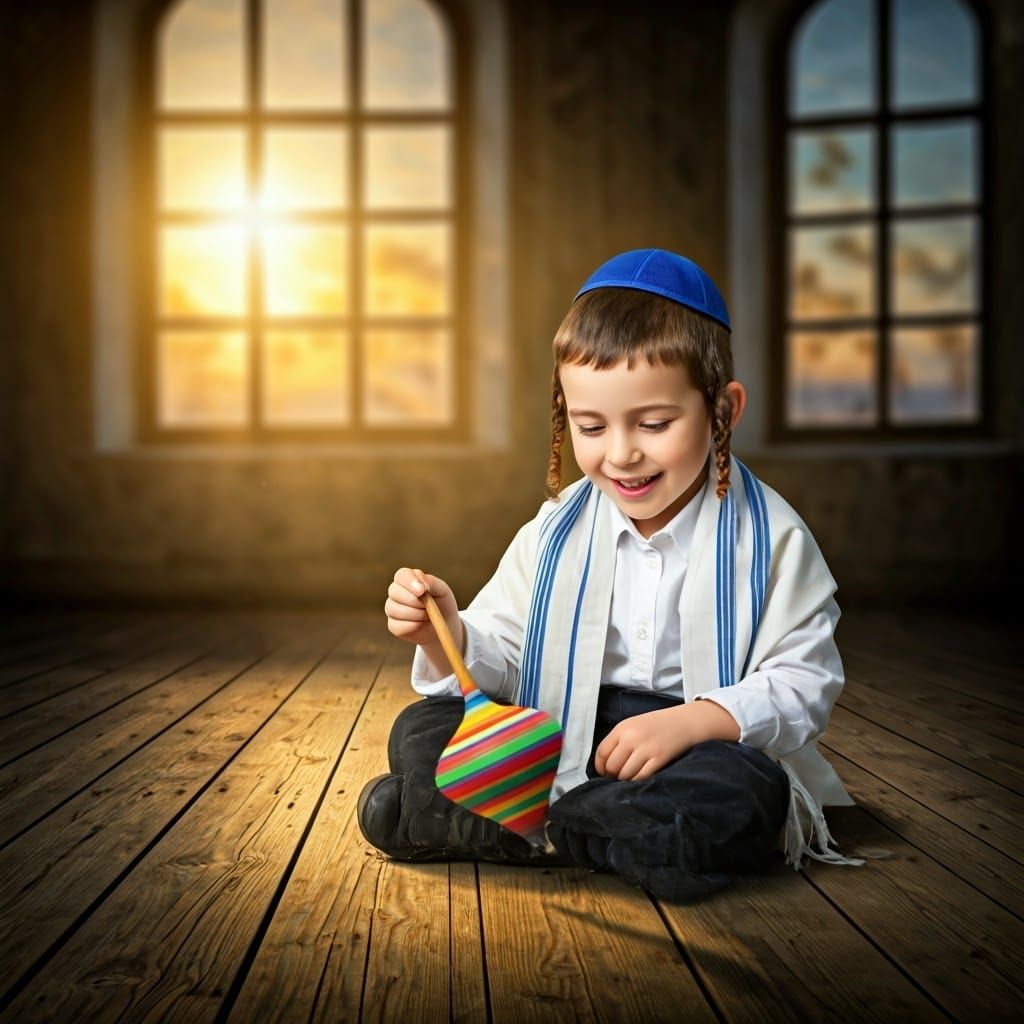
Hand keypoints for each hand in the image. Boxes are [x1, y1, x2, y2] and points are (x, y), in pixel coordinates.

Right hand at [385, 568, 464, 671]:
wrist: (446, 628)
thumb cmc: (444, 606)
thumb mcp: (443, 591)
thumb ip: (432, 582)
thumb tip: (420, 583)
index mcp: (408, 581)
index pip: (400, 575)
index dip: (409, 581)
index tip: (423, 590)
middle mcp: (397, 594)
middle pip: (394, 591)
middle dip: (414, 601)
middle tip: (428, 607)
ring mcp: (393, 610)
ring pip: (394, 609)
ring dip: (414, 614)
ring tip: (427, 616)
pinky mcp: (394, 626)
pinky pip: (397, 625)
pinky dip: (411, 626)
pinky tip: (421, 625)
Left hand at [594, 700, 740, 780]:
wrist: (684, 722)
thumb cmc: (657, 725)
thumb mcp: (633, 725)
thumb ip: (618, 741)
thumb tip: (605, 765)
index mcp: (622, 728)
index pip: (602, 752)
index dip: (600, 766)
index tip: (604, 772)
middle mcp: (632, 738)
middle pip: (612, 766)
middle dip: (612, 775)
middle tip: (618, 777)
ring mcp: (646, 749)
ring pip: (625, 775)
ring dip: (625, 780)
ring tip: (630, 777)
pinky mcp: (659, 759)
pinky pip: (641, 777)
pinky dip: (637, 781)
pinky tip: (639, 778)